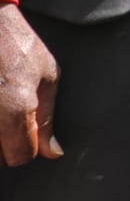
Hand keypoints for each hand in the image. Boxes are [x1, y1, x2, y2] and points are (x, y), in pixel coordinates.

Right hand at [0, 4, 60, 164]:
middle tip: (10, 117)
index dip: (28, 148)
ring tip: (2, 105)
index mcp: (16, 106)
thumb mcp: (47, 74)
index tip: (28, 133)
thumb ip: (47, 117)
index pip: (20, 156)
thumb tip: (53, 152)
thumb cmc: (17, 44)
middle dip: (6, 145)